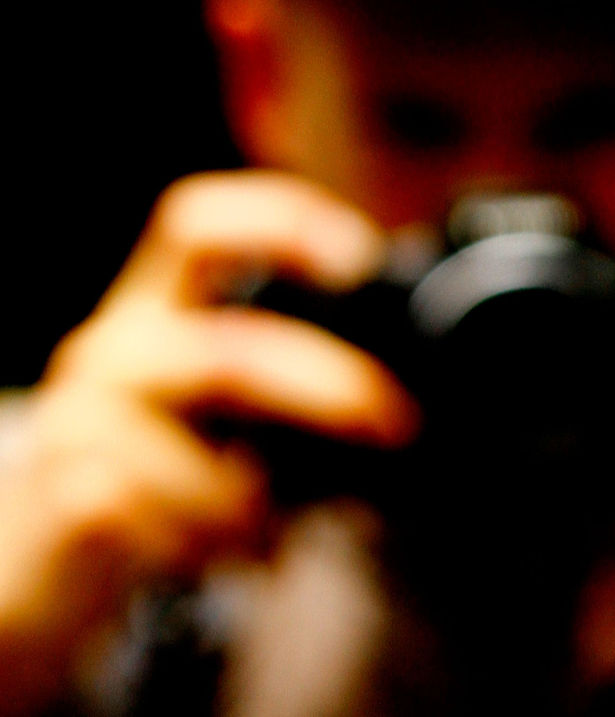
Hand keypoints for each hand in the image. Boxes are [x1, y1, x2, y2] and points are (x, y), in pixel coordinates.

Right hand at [0, 170, 416, 712]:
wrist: (46, 549)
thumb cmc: (162, 463)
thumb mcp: (224, 405)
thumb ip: (292, 386)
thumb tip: (400, 405)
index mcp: (165, 306)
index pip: (199, 225)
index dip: (278, 223)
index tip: (361, 257)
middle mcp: (117, 347)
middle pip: (225, 353)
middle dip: (324, 391)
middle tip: (389, 422)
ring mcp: (83, 419)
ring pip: (190, 456)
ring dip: (255, 507)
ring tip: (280, 536)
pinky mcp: (65, 493)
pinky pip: (159, 524)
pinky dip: (209, 548)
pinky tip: (231, 559)